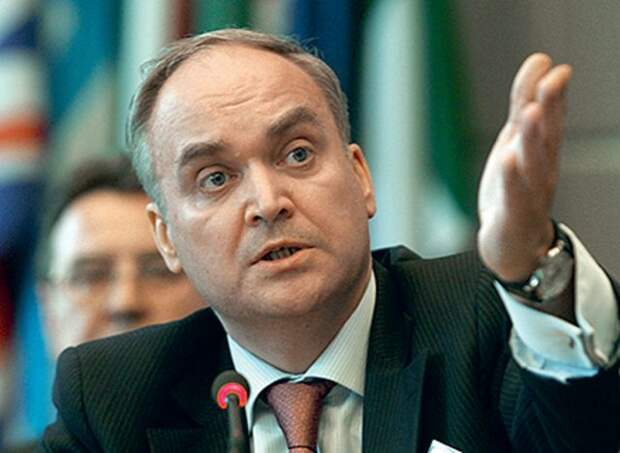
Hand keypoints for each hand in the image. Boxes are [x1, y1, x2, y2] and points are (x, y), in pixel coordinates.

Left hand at [477, 53, 571, 281]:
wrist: (514, 244)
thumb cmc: (516, 189)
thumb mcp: (517, 140)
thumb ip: (524, 102)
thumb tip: (540, 60)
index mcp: (542, 153)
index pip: (551, 121)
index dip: (555, 96)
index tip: (558, 70)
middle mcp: (541, 172)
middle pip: (547, 139)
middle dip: (551, 109)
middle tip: (552, 82)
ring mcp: (530, 195)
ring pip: (534, 166)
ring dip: (533, 139)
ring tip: (531, 112)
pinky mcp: (512, 217)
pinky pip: (514, 197)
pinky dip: (511, 179)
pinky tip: (507, 159)